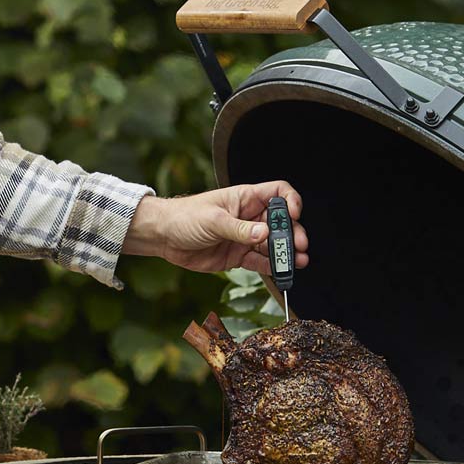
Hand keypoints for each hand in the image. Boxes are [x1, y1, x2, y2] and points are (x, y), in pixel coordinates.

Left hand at [123, 183, 308, 274]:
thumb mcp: (213, 220)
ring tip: (297, 261)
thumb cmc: (185, 217)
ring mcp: (245, 237)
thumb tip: (264, 233)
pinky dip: (272, 267)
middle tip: (299, 245)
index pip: (277, 192)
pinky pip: (259, 262)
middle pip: (280, 222)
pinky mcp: (238, 256)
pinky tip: (282, 271)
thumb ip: (239, 229)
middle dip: (292, 233)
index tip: (295, 215)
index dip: (290, 201)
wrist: (164, 237)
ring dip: (286, 252)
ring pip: (272, 244)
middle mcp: (249, 217)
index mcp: (245, 199)